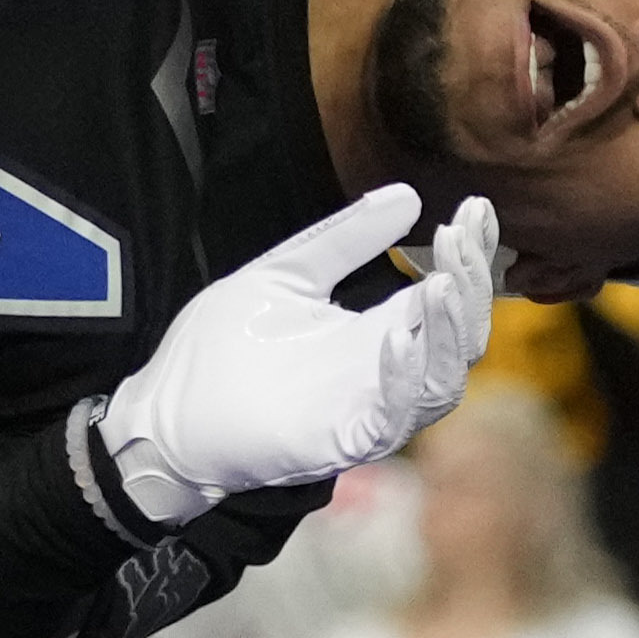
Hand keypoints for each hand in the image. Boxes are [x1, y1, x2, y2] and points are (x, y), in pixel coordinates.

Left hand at [95, 185, 499, 526]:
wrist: (162, 414)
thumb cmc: (219, 350)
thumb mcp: (284, 273)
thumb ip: (342, 239)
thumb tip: (405, 195)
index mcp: (375, 331)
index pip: (447, 294)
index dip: (471, 255)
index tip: (477, 208)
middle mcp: (384, 373)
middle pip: (461, 337)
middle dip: (472, 284)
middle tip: (460, 237)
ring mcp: (366, 409)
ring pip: (443, 382)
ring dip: (451, 331)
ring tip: (444, 282)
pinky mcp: (341, 441)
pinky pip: (395, 418)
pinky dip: (404, 377)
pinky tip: (396, 334)